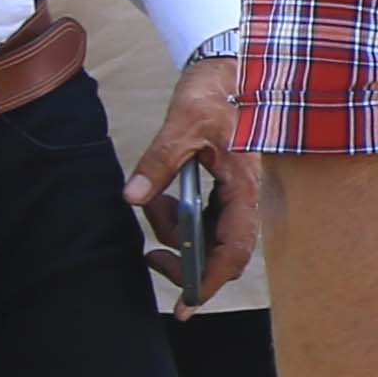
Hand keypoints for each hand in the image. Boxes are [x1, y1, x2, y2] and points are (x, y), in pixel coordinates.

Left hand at [130, 51, 255, 300]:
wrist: (228, 72)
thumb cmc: (213, 95)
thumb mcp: (181, 124)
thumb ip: (158, 162)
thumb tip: (132, 197)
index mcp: (243, 186)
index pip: (233, 249)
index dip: (211, 281)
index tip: (186, 304)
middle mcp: (244, 197)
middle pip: (221, 252)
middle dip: (186, 261)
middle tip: (151, 257)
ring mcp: (235, 196)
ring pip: (209, 237)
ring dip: (177, 234)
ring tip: (153, 204)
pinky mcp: (224, 190)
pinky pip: (204, 220)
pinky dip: (180, 220)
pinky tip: (163, 200)